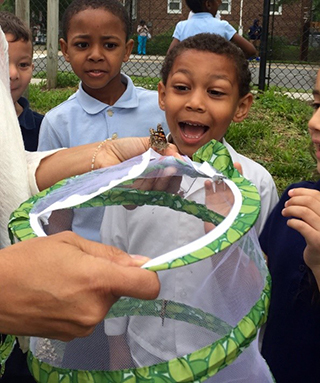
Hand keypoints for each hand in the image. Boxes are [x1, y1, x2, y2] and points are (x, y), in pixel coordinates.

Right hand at [0, 232, 159, 339]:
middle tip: (79, 267)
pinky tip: (57, 297)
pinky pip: (88, 316)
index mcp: (98, 281)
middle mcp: (96, 309)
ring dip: (93, 292)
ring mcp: (84, 327)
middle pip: (121, 291)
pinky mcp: (72, 337)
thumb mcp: (70, 243)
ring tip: (64, 282)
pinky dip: (81, 305)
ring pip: (104, 303)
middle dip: (108, 279)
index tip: (139, 267)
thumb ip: (109, 253)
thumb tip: (141, 262)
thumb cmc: (30, 259)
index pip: (147, 286)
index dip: (150, 275)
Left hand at [98, 137, 181, 193]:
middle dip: (167, 178)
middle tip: (165, 168)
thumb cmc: (124, 148)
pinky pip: (137, 202)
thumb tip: (181, 157)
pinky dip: (134, 191)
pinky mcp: (129, 199)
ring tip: (144, 169)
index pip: (174, 178)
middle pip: (167, 188)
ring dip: (151, 181)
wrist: (103, 154)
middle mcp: (152, 183)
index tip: (177, 167)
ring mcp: (142, 192)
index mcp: (159, 170)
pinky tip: (130, 180)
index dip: (177, 174)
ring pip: (154, 194)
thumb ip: (166, 149)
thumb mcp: (148, 143)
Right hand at [204, 162, 241, 232]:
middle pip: (228, 181)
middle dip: (226, 172)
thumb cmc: (234, 228)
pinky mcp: (210, 204)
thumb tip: (246, 187)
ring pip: (218, 185)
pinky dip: (208, 186)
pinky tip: (208, 182)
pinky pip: (209, 192)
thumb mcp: (242, 213)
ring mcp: (219, 200)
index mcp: (240, 199)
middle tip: (222, 164)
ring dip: (216, 178)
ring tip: (214, 172)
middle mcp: (230, 198)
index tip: (236, 165)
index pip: (240, 183)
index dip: (238, 174)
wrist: (221, 240)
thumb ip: (244, 202)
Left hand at [282, 188, 319, 287]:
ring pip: (305, 212)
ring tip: (284, 212)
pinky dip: (292, 222)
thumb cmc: (319, 239)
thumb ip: (313, 209)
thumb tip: (295, 194)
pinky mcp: (317, 241)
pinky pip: (301, 226)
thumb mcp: (318, 221)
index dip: (303, 192)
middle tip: (286, 204)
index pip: (318, 196)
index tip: (291, 193)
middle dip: (295, 200)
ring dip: (291, 209)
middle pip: (311, 202)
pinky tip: (289, 223)